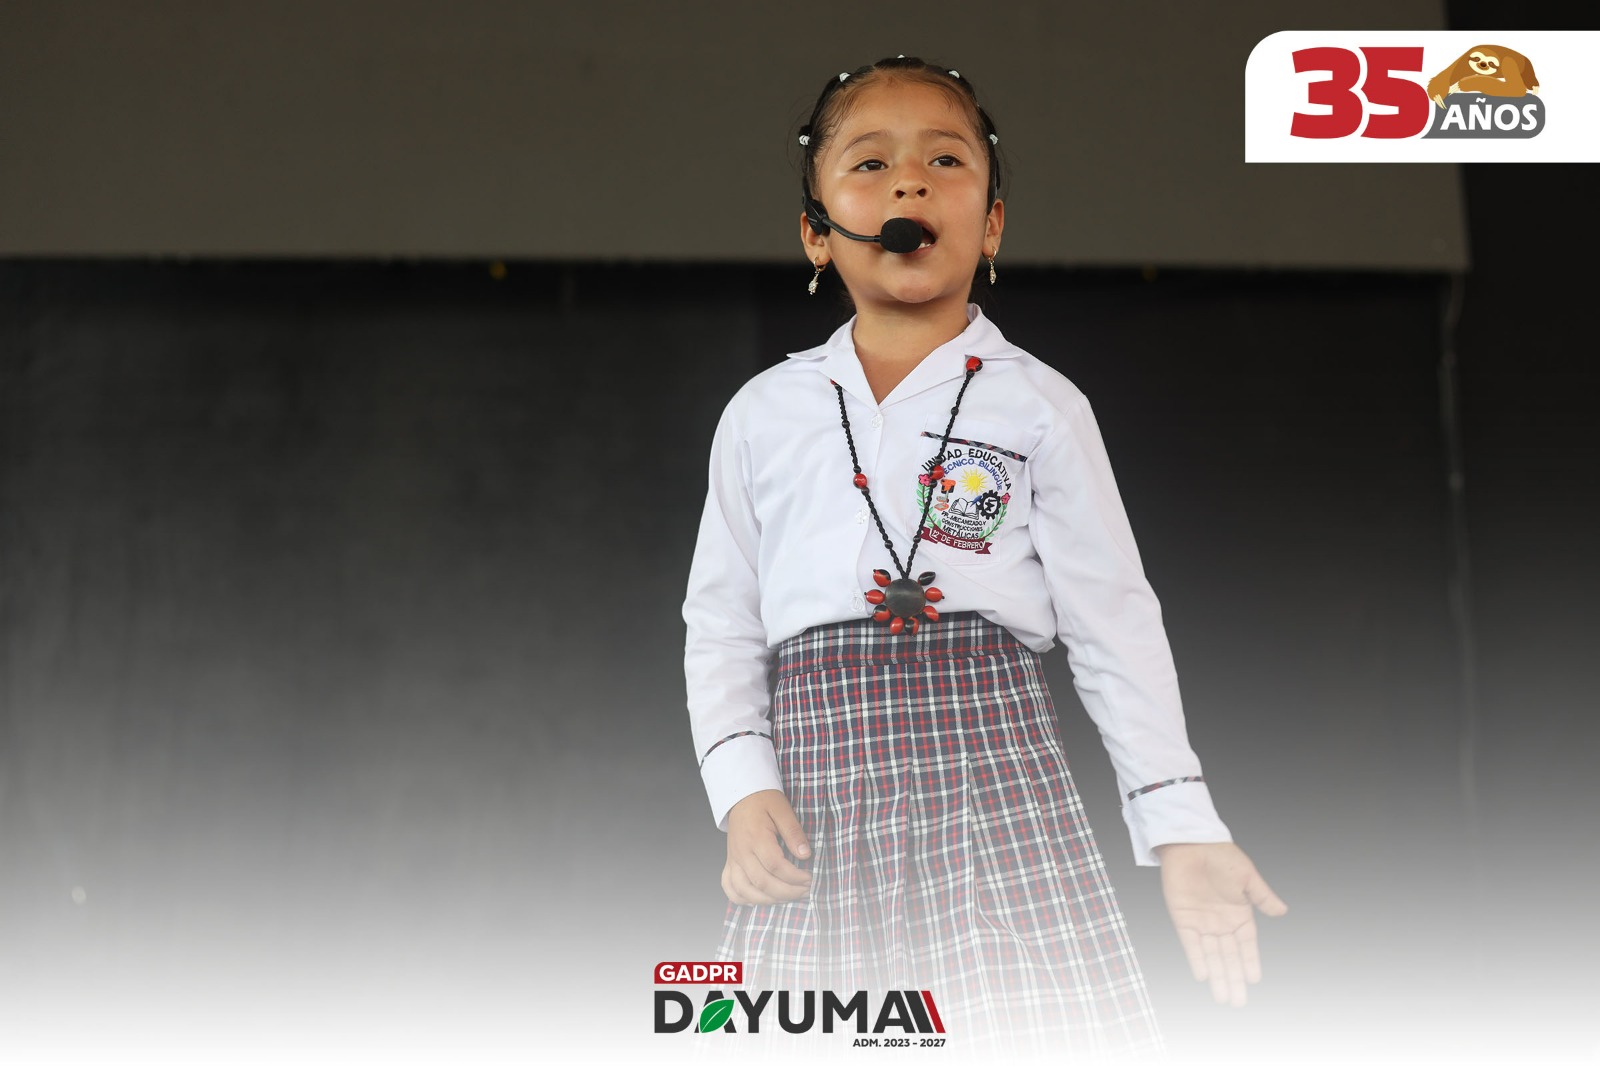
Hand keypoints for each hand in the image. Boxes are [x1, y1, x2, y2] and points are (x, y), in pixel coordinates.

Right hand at [721, 789, 813, 905]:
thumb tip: (805, 854)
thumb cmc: (763, 800)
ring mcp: (733, 859)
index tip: (809, 878)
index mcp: (756, 837)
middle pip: (762, 882)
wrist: (741, 795)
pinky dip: (742, 899)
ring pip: (745, 890)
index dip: (794, 877)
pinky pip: (729, 887)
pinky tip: (759, 899)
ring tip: (787, 897)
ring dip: (768, 900)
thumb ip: (793, 832)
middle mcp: (742, 852)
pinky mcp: (730, 863)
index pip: (775, 865)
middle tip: (804, 891)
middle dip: (787, 892)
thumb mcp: (783, 809)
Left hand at [1154, 841, 1287, 1007]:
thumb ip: (1262, 896)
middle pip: (1229, 956)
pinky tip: (1203, 975)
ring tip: (1223, 997)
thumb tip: (1282, 911)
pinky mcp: (1183, 919)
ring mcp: (1202, 922)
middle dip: (1234, 978)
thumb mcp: (1247, 876)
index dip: (1250, 961)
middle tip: (1238, 1001)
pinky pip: (1191, 944)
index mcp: (1239, 914)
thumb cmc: (1221, 856)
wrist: (1190, 843)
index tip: (1254, 980)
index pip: (1246, 945)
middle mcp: (1221, 923)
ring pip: (1212, 955)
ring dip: (1217, 976)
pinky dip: (1197, 959)